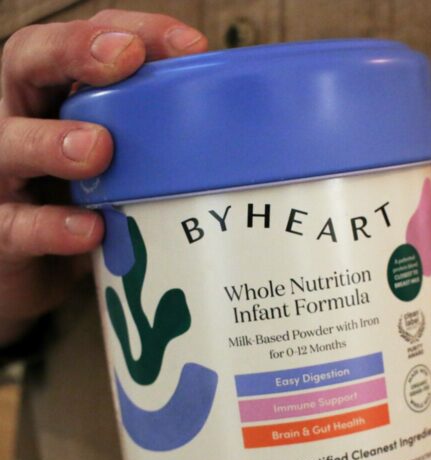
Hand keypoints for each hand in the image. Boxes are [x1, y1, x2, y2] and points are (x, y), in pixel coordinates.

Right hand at [0, 10, 206, 345]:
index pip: (80, 45)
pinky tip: (89, 230)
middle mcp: (17, 123)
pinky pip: (18, 226)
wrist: (29, 273)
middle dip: (75, 52)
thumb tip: (227, 136)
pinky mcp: (1, 233)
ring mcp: (3, 177)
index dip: (127, 32)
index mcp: (50, 100)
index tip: (189, 46)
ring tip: (98, 148)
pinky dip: (52, 227)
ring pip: (12, 144)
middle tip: (126, 58)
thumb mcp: (112, 169)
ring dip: (54, 141)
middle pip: (26, 63)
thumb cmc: (77, 209)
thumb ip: (146, 147)